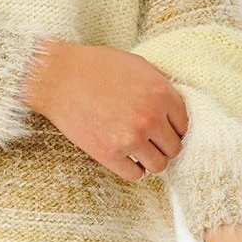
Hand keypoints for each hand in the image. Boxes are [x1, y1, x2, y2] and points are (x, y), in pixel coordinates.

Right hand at [23, 40, 187, 182]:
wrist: (57, 76)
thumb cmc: (95, 66)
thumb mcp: (137, 65)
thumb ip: (160, 86)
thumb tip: (175, 109)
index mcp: (161, 93)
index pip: (185, 124)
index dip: (174, 126)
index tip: (164, 127)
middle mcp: (150, 118)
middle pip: (174, 147)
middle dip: (164, 144)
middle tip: (151, 139)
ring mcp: (130, 138)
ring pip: (159, 165)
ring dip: (151, 159)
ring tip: (138, 149)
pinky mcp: (109, 154)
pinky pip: (136, 175)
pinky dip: (134, 169)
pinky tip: (126, 157)